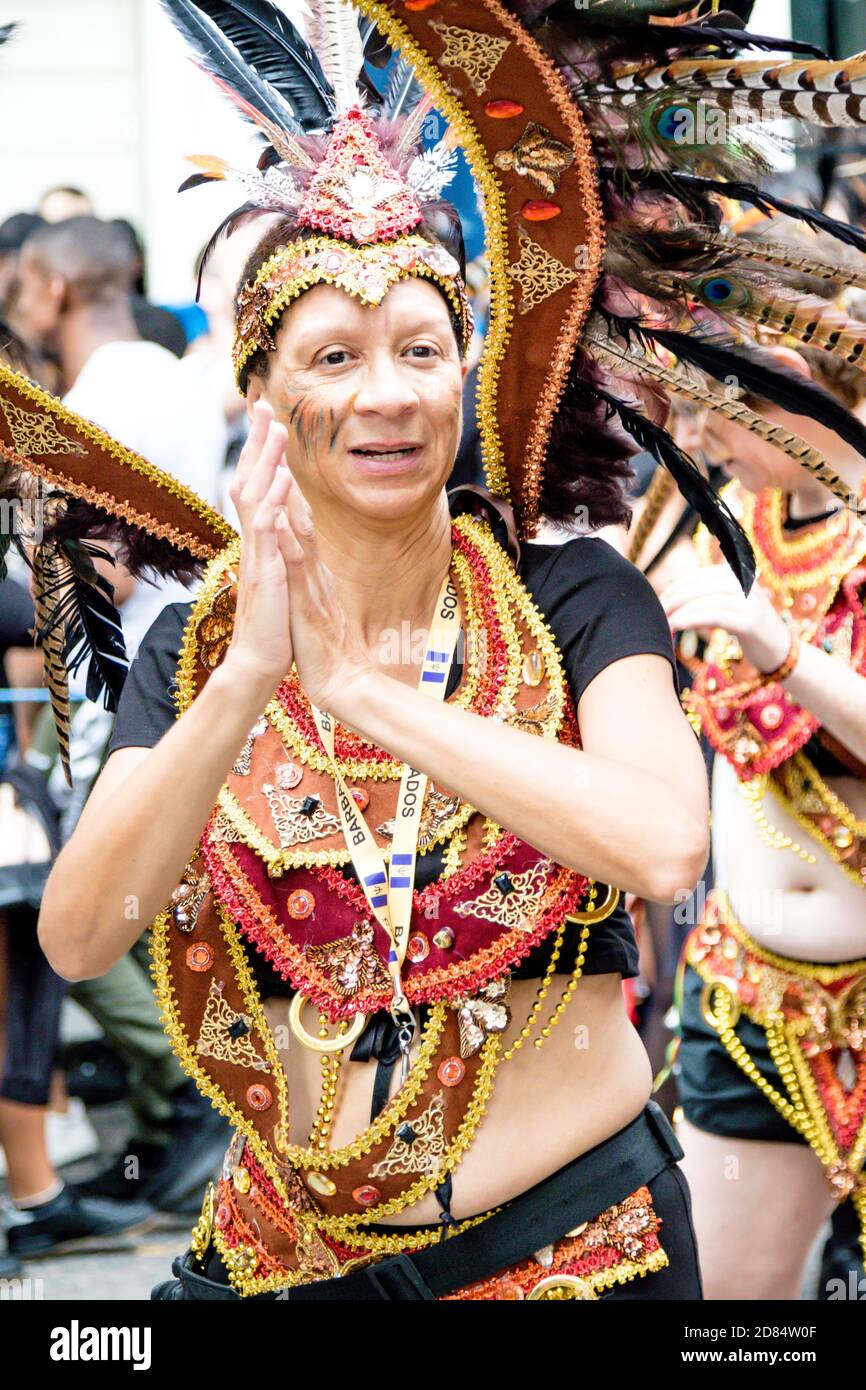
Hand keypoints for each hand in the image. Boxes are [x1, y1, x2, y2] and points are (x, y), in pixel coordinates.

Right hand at [223, 400, 295, 696]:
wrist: (258, 667)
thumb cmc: (273, 631)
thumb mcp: (281, 586)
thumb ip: (278, 558)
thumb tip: (281, 537)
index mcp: (262, 547)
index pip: (260, 491)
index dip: (263, 458)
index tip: (269, 425)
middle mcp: (255, 545)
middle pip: (251, 482)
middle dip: (258, 443)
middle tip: (262, 404)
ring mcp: (257, 557)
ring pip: (256, 497)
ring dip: (265, 460)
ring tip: (274, 426)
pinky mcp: (265, 573)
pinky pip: (266, 530)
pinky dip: (273, 501)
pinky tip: (281, 477)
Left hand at [273, 469, 373, 712]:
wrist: (344, 681)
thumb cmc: (326, 648)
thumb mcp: (313, 603)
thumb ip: (308, 579)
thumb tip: (299, 558)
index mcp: (312, 566)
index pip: (297, 514)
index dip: (284, 478)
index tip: (271, 445)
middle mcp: (314, 566)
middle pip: (299, 507)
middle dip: (284, 466)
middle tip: (273, 424)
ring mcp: (313, 581)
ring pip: (300, 526)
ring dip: (288, 489)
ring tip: (276, 452)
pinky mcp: (308, 602)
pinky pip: (297, 565)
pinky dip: (288, 537)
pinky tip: (279, 515)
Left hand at [660, 565, 790, 673]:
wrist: (779, 650)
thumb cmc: (747, 627)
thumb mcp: (728, 604)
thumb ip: (706, 592)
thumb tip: (672, 579)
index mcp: (738, 575)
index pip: (699, 576)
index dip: (676, 587)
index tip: (660, 601)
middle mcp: (745, 584)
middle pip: (700, 587)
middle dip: (675, 599)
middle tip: (658, 612)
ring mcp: (750, 601)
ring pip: (706, 601)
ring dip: (681, 610)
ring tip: (666, 620)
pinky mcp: (750, 621)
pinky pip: (715, 616)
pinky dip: (693, 618)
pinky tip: (678, 624)